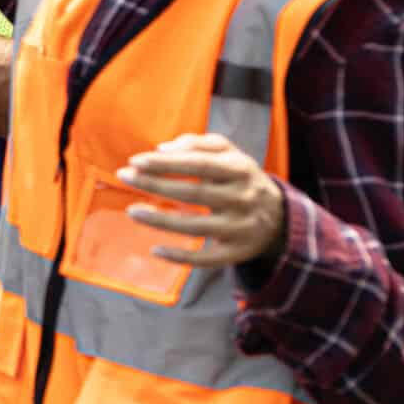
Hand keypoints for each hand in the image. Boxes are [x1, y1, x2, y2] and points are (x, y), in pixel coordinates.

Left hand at [119, 133, 289, 266]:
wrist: (279, 216)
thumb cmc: (239, 178)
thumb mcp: (228, 153)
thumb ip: (198, 143)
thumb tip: (163, 148)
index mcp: (240, 170)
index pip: (200, 164)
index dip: (167, 163)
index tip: (136, 160)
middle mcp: (243, 199)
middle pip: (194, 193)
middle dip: (156, 184)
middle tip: (125, 176)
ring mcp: (241, 228)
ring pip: (196, 226)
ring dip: (160, 220)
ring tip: (132, 211)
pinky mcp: (236, 253)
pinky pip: (205, 259)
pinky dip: (180, 257)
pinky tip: (155, 250)